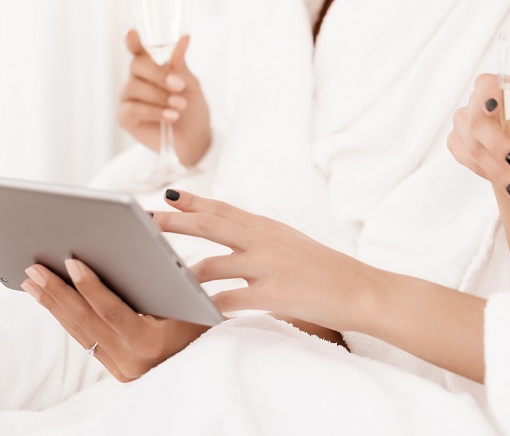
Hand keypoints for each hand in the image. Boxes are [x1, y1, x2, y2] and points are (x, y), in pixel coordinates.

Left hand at [21, 260, 208, 382]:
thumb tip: (129, 249)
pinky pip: (84, 338)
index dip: (90, 286)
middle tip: (34, 268)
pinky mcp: (114, 367)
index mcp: (150, 343)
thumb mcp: (189, 302)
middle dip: (56, 293)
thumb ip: (160, 282)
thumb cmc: (204, 324)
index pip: (112, 311)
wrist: (210, 366)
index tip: (70, 262)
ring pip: (79, 331)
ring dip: (53, 304)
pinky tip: (50, 299)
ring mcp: (120, 367)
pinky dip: (66, 316)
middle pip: (85, 322)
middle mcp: (130, 361)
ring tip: (31, 281)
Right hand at [118, 29, 210, 165]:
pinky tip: (170, 116)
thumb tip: (183, 39)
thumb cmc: (191, 109)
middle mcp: (136, 79)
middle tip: (179, 85)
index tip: (132, 34)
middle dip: (158, 74)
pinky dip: (154, 111)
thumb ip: (181, 65)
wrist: (194, 139)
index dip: (133, 42)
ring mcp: (128, 98)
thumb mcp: (191, 85)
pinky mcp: (125, 117)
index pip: (138, 51)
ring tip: (180, 106)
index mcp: (151, 67)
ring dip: (160, 96)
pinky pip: (133, 108)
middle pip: (136, 65)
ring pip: (135, 87)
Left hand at [154, 190, 373, 332]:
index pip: (224, 209)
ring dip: (182, 273)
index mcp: (268, 227)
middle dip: (175, 222)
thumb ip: (261, 240)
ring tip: (156, 277)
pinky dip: (207, 307)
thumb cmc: (327, 272)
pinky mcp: (273, 292)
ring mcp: (268, 265)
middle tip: (146, 220)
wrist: (363, 290)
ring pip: (210, 265)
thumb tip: (232, 239)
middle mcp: (265, 239)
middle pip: (210, 225)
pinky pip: (228, 300)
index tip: (167, 196)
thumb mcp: (292, 244)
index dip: (193, 201)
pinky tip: (192, 313)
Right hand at [447, 73, 509, 192]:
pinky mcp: (456, 142)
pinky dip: (483, 171)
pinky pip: (464, 158)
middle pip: (476, 121)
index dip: (486, 93)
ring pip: (470, 146)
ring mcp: (462, 123)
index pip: (484, 83)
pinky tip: (502, 181)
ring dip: (493, 168)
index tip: (495, 105)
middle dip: (495, 143)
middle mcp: (475, 103)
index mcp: (499, 87)